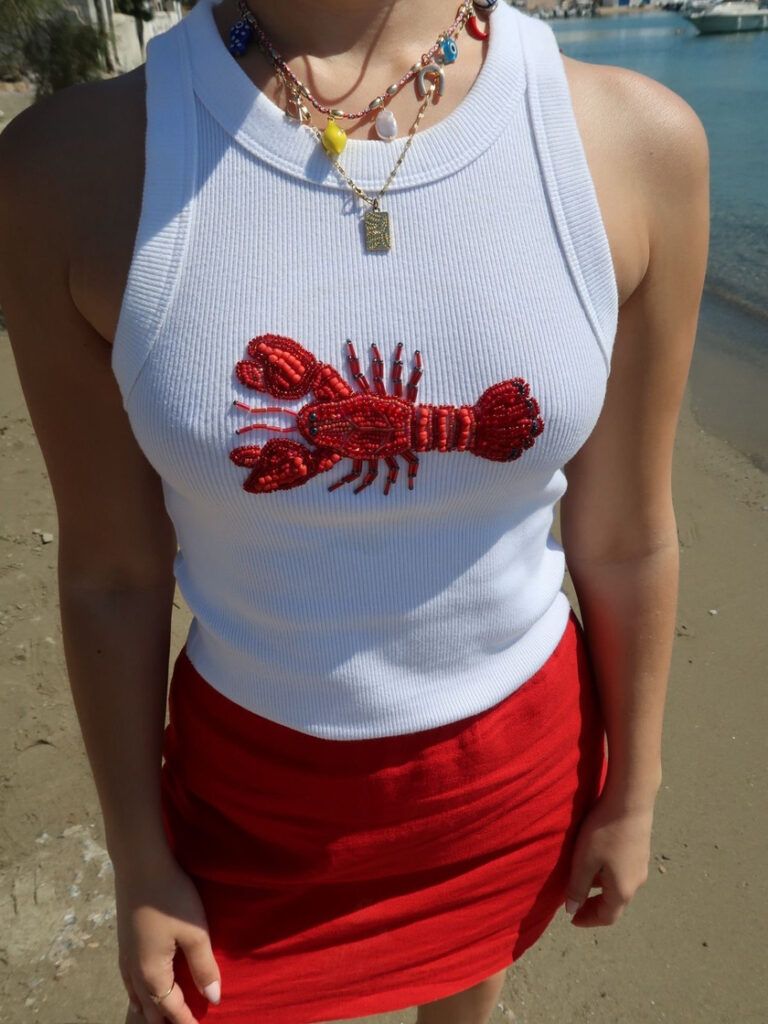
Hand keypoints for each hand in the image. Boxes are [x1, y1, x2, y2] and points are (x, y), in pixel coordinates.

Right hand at [115, 853, 220, 1022]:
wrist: (140, 865)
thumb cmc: (172, 898)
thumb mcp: (195, 932)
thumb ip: (204, 967)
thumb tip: (213, 999)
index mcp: (152, 973)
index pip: (170, 1008)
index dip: (185, 1021)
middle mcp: (134, 971)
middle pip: (149, 1007)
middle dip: (165, 1020)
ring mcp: (125, 956)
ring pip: (136, 995)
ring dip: (150, 1008)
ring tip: (162, 1017)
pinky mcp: (124, 941)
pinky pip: (129, 980)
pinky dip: (138, 993)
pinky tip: (141, 990)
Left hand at [563, 792, 654, 927]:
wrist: (630, 800)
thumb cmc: (604, 832)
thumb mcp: (584, 861)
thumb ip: (577, 887)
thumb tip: (572, 910)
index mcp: (622, 890)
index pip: (606, 917)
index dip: (588, 920)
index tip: (572, 918)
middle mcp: (636, 882)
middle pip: (615, 905)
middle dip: (594, 907)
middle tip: (576, 904)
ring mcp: (641, 866)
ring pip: (620, 888)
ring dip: (601, 890)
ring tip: (582, 882)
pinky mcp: (640, 851)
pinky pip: (624, 873)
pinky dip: (608, 876)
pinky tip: (597, 861)